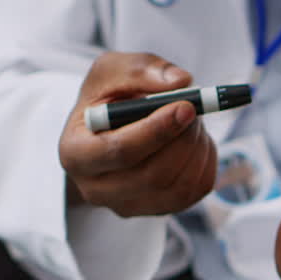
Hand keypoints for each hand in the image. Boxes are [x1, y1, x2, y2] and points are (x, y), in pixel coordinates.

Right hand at [58, 52, 216, 216]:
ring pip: (178, 186)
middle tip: (195, 109)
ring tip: (194, 121)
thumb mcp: (111, 71)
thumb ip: (140, 69)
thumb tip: (181, 82)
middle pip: (153, 174)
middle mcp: (97, 190)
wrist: (110, 128)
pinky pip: (195, 191)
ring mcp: (129, 206)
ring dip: (197, 148)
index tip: (186, 107)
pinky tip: (197, 140)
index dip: (157, 130)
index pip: (120, 152)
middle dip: (183, 138)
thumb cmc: (108, 99)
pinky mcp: (158, 210)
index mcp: (75, 154)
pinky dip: (205, 161)